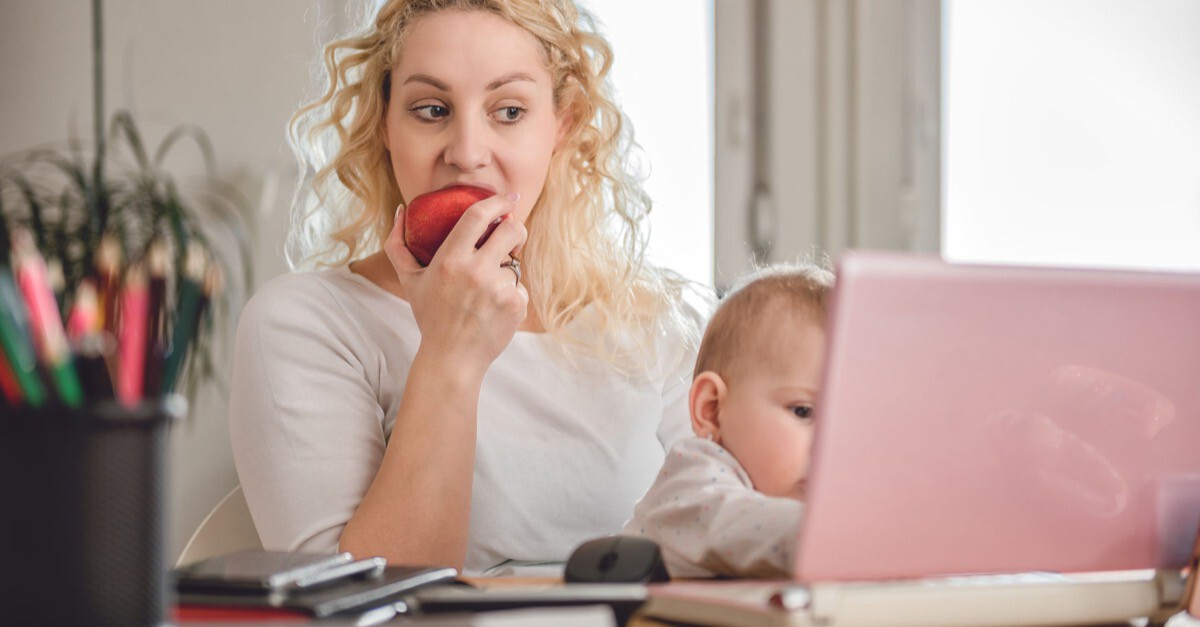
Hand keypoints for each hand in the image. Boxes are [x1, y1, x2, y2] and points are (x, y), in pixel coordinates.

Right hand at [384, 193, 527, 371]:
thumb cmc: (430, 315)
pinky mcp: (515, 304)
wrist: (452, 358)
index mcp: (450, 260)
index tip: (508, 197)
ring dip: (505, 270)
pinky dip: (510, 294)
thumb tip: (402, 210)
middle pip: (511, 230)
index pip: (479, 216)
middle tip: (511, 233)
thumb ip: (398, 244)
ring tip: (485, 293)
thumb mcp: (409, 280)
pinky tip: (493, 310)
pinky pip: (519, 287)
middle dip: (515, 227)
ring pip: (514, 263)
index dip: (497, 201)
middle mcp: (476, 272)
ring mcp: (498, 288)